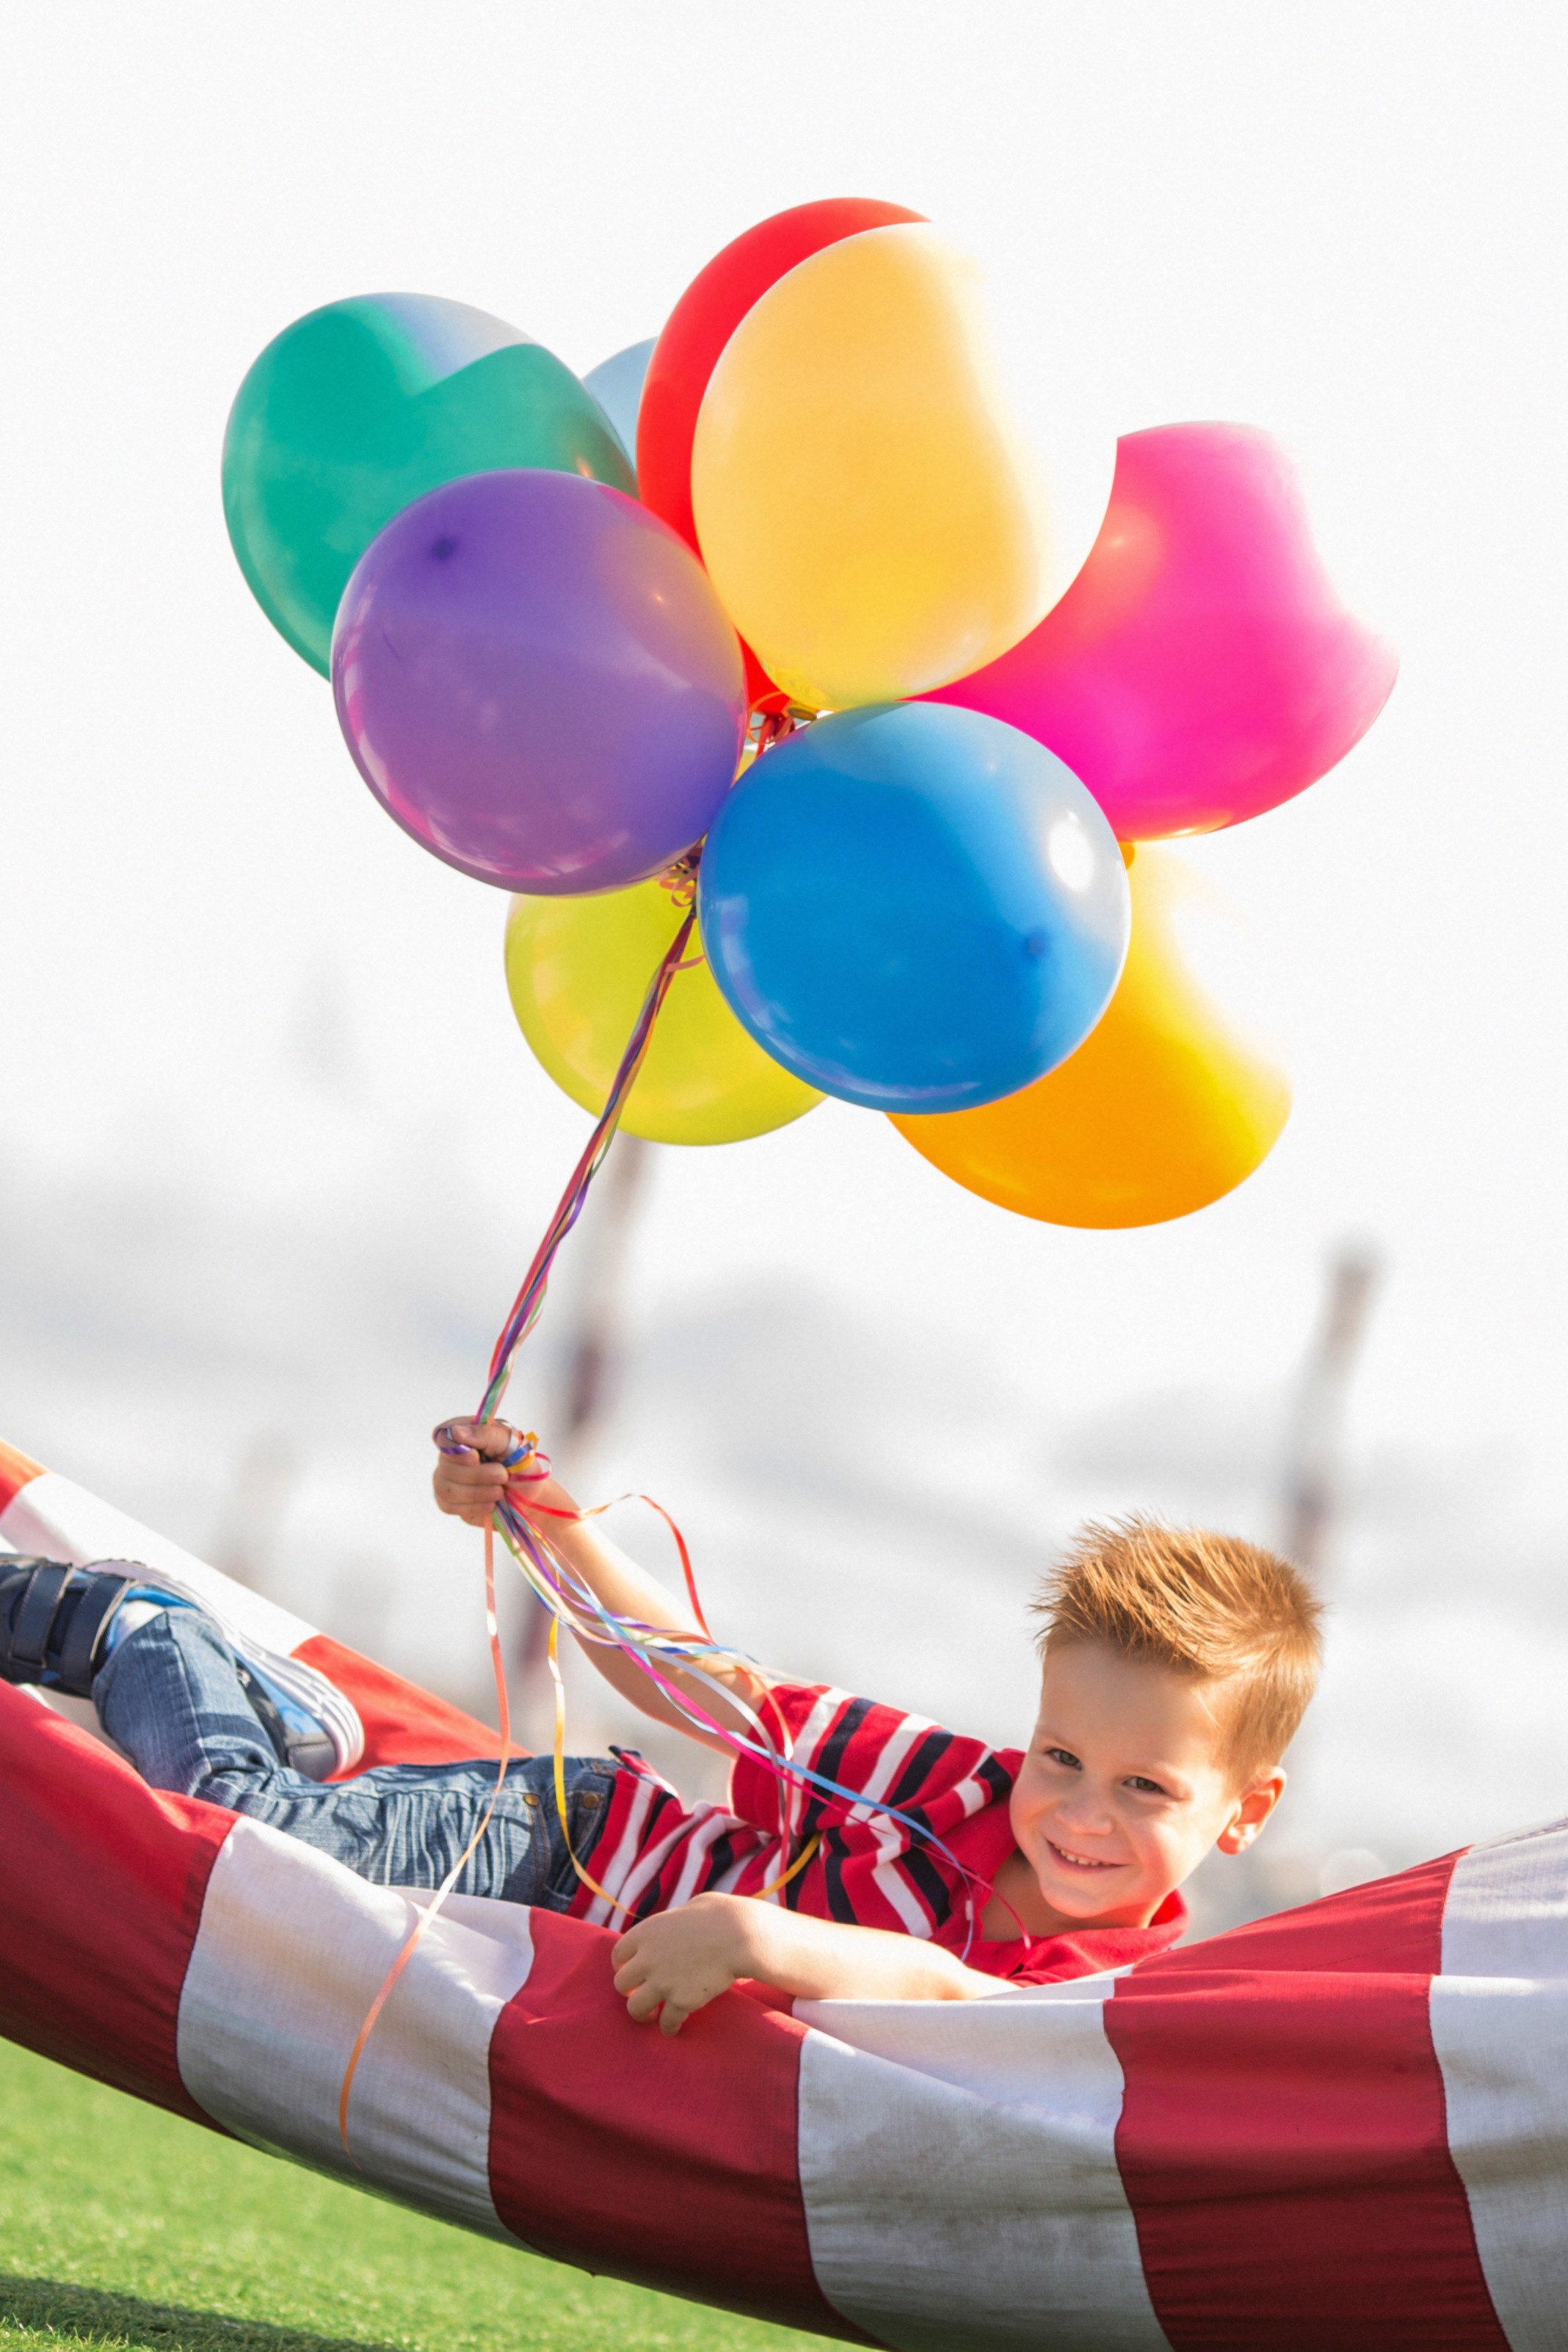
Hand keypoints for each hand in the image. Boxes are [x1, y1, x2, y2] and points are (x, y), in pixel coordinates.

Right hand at [431, 1419, 576, 1527]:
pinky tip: (490, 1505)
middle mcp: (453, 1455)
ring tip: (499, 1492)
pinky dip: (471, 1507)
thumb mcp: (512, 1444)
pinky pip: (447, 1505)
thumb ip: (486, 1434)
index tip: (475, 1458)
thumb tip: (456, 1431)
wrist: (531, 1497)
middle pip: (445, 1465)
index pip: (443, 1435)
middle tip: (503, 1477)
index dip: (455, 1450)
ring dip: (475, 1493)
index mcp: (467, 1434)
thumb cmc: (522, 1465)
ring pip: (444, 1487)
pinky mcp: (451, 1501)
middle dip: (476, 1475)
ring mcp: (449, 1478)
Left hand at [611, 1893, 754, 2034]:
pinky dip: (669, 2027)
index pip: (618, 1955)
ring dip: (643, 2014)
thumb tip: (677, 1923)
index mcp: (646, 1932)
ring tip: (654, 2016)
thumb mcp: (689, 1908)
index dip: (623, 1966)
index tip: (632, 1973)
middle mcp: (647, 1958)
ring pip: (635, 2009)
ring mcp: (662, 1981)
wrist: (740, 1935)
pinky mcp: (680, 2001)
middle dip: (630, 1991)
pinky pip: (666, 2023)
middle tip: (642, 1994)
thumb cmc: (720, 1915)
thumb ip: (674, 1921)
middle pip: (621, 1984)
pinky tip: (674, 2027)